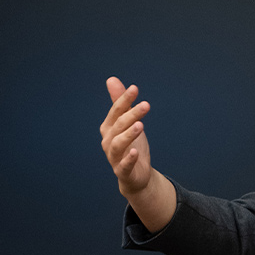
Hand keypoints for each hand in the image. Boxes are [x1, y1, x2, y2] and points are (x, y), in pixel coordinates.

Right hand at [100, 77, 152, 197]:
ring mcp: (114, 157)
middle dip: (131, 114)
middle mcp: (108, 141)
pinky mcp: (123, 171)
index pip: (116, 111)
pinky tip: (135, 152)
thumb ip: (121, 103)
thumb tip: (111, 79)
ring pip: (118, 144)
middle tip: (146, 105)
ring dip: (128, 134)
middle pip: (119, 125)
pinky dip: (128, 158)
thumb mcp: (128, 123)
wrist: (136, 175)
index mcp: (109, 128)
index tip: (135, 88)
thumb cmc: (132, 145)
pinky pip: (123, 165)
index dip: (124, 99)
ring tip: (140, 125)